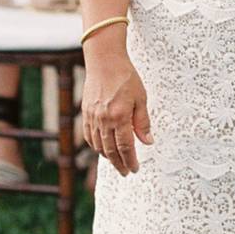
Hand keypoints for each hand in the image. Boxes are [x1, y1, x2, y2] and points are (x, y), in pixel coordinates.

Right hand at [81, 51, 151, 173]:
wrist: (104, 61)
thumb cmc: (126, 77)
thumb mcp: (141, 98)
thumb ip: (143, 122)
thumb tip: (148, 142)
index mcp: (120, 116)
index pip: (125, 147)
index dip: (130, 160)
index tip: (135, 169)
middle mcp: (104, 120)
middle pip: (110, 150)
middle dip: (119, 164)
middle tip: (126, 172)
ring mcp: (93, 117)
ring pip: (98, 145)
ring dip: (108, 157)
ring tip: (117, 162)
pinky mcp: (86, 113)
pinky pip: (89, 135)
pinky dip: (95, 146)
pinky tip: (102, 149)